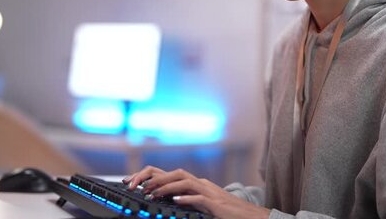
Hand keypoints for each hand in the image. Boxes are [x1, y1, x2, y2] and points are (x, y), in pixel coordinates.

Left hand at [122, 165, 269, 218]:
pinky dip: (186, 198)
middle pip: (175, 172)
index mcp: (197, 184)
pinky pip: (200, 198)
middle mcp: (202, 184)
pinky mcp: (217, 204)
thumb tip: (169, 200)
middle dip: (153, 177)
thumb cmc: (228, 213)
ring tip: (150, 192)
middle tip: (135, 185)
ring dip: (165, 186)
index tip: (133, 182)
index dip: (151, 176)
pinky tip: (174, 201)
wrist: (252, 217)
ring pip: (185, 181)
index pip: (170, 174)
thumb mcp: (203, 206)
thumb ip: (188, 201)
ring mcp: (210, 192)